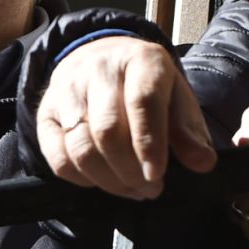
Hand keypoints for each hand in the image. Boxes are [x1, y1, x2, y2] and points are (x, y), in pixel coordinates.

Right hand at [37, 37, 217, 197]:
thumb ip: (189, 131)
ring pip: (80, 147)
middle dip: (130, 170)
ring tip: (131, 189)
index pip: (142, 102)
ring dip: (107, 180)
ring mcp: (66, 90)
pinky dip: (81, 179)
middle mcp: (99, 69)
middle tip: (150, 188)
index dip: (149, 143)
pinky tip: (102, 180)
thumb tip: (202, 162)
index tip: (157, 176)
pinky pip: (57, 157)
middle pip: (107, 130)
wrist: (102, 59)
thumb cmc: (145, 86)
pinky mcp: (45, 111)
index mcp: (140, 60)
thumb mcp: (176, 98)